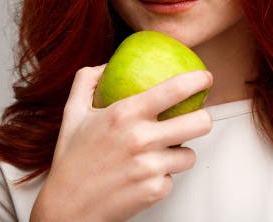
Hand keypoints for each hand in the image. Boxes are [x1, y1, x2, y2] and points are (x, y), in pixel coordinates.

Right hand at [29, 64, 213, 221]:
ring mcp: (150, 167)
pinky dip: (162, 177)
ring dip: (179, 153)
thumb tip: (107, 64)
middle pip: (200, 122)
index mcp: (125, 114)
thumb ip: (87, 81)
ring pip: (190, 154)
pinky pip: (173, 178)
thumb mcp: (72, 113)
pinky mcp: (155, 190)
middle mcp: (141, 138)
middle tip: (197, 117)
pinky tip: (143, 176)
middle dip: (204, 117)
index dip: (198, 79)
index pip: (174, 89)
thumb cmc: (70, 159)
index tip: (205, 77)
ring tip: (159, 153)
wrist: (67, 208)